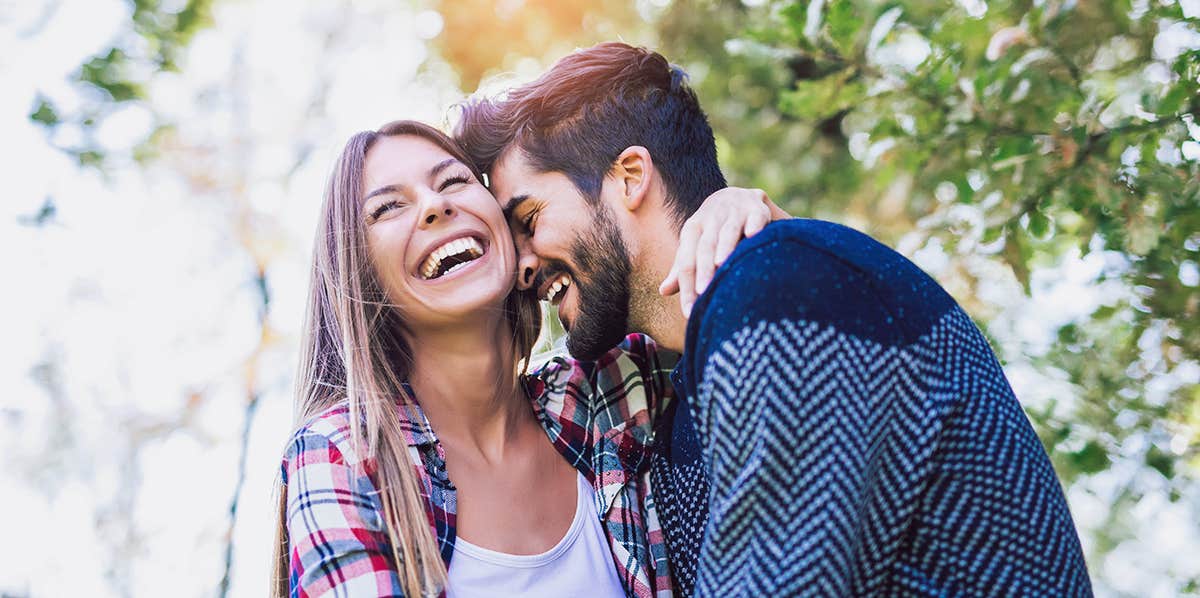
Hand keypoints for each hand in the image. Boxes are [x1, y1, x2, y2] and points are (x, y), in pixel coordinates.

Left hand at [660, 187, 772, 317]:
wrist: (736, 196)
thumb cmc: (712, 230)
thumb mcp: (695, 245)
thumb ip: (682, 268)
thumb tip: (663, 291)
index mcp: (692, 230)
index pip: (686, 261)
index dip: (686, 286)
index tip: (690, 311)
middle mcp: (710, 220)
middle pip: (704, 246)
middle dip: (704, 270)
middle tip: (704, 293)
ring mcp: (734, 212)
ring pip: (727, 230)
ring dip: (724, 246)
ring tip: (721, 265)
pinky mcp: (756, 208)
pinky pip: (755, 216)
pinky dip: (754, 224)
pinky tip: (753, 235)